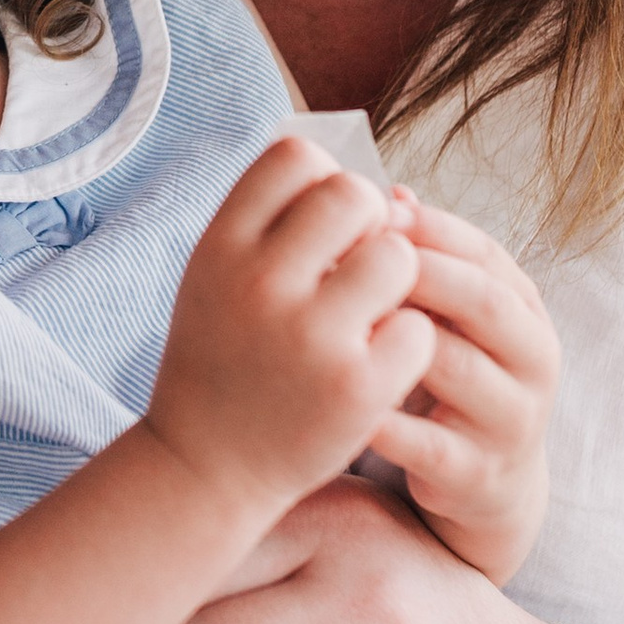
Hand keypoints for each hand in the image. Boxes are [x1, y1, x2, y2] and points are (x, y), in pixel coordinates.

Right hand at [146, 139, 434, 517]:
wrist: (203, 467)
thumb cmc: (222, 360)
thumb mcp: (214, 276)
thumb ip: (267, 222)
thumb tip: (352, 178)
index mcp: (220, 246)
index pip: (296, 156)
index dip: (323, 181)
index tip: (321, 228)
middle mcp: (259, 281)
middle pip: (356, 195)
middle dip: (369, 225)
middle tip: (357, 269)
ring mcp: (310, 336)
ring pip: (399, 257)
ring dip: (396, 283)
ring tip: (369, 317)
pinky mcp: (356, 387)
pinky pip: (419, 328)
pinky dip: (408, 344)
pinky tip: (378, 365)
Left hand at [367, 188, 557, 580]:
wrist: (483, 480)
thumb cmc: (453, 376)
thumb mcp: (451, 315)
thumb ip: (427, 258)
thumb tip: (391, 191)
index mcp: (525, 311)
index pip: (487, 254)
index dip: (433, 228)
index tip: (374, 209)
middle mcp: (533, 360)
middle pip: (485, 303)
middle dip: (423, 273)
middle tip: (357, 256)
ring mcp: (511, 420)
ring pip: (459, 370)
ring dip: (397, 341)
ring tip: (340, 318)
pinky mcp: (478, 474)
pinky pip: (429, 445)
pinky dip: (385, 422)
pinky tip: (339, 396)